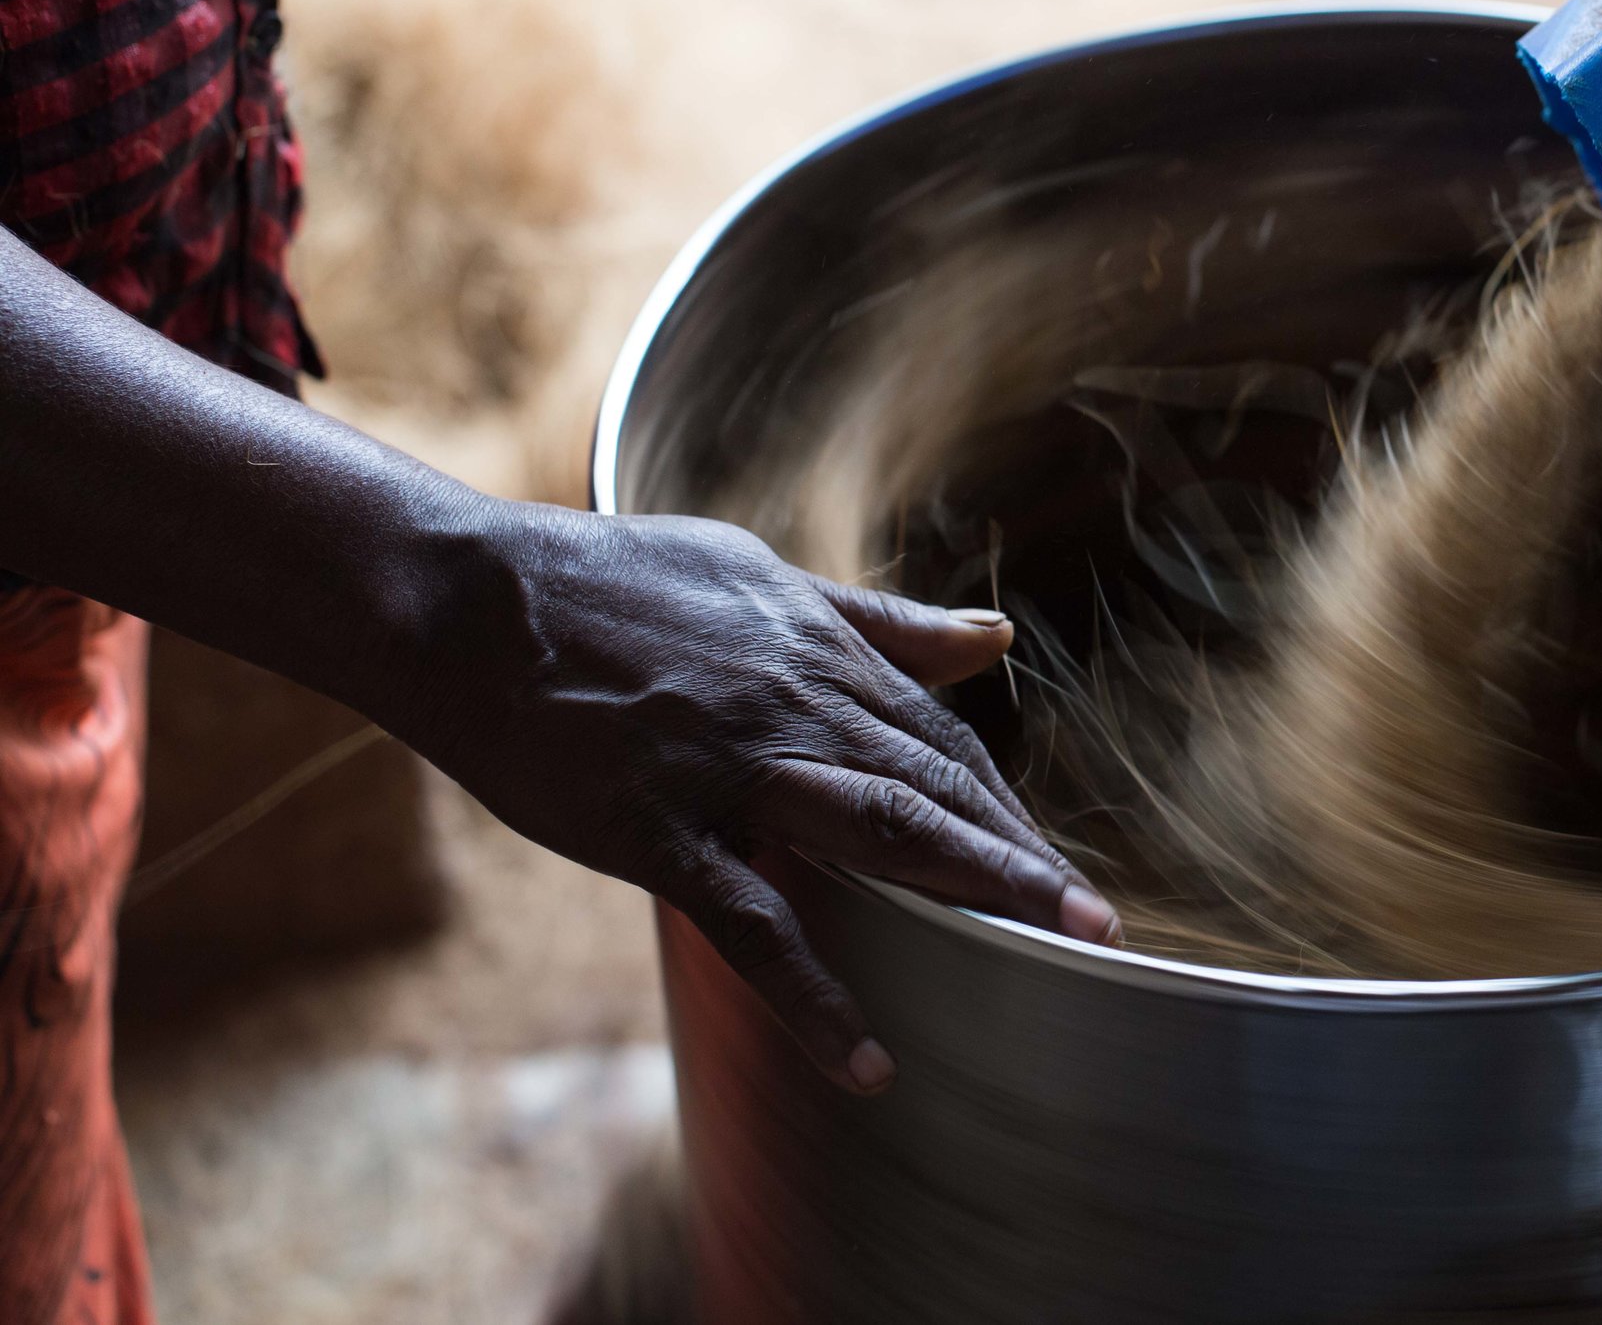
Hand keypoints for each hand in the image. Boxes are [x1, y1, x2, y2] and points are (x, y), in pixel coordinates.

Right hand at [393, 504, 1115, 1093]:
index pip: (936, 738)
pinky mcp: (661, 832)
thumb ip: (879, 621)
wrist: (470, 602)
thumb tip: (993, 634)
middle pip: (934, 784)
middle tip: (1097, 917)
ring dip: (975, 885)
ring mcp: (732, 770)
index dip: (1000, 799)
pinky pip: (755, 923)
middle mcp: (795, 706)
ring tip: (1056, 941)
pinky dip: (816, 992)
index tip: (1051, 854)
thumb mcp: (760, 577)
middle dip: (1022, 852)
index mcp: (817, 651)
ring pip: (880, 829)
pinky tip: (868, 1057)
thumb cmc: (612, 583)